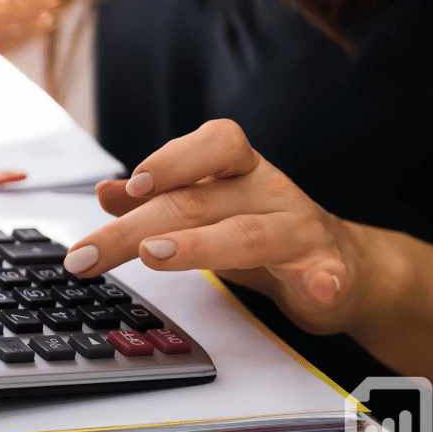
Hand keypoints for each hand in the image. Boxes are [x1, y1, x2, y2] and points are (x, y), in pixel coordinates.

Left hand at [62, 119, 375, 335]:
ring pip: (249, 234)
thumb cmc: (261, 228)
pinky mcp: (327, 270)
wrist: (342, 264)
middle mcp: (267, 190)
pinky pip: (327, 273)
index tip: (133, 185)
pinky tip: (318, 288)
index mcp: (237, 170)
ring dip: (200, 245)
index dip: (172, 160)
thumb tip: (105, 193)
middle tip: (90, 253)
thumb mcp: (207, 208)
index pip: (213, 143)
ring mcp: (298, 228)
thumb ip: (158, 200)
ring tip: (156, 255)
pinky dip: (323, 280)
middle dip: (136, 228)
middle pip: (198, 202)